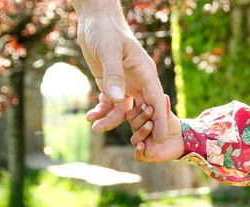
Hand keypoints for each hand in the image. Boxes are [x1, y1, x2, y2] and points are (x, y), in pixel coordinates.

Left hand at [76, 5, 167, 142]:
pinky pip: (110, 103)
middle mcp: (138, 81)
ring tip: (95, 127)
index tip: (159, 139)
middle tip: (129, 143)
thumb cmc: (106, 31)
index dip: (157, 120)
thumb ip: (114, 75)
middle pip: (141, 109)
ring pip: (123, 110)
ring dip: (110, 120)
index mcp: (145, 73)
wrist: (94, 21)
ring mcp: (125, 84)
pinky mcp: (112, 84)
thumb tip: (118, 100)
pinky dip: (101, 111)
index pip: (155, 100)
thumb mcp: (109, 51)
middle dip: (134, 126)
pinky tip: (90, 116)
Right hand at [125, 95, 184, 162]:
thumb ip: (164, 107)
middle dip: (141, 119)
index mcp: (138, 121)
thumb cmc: (171, 125)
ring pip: (134, 139)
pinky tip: (142, 144)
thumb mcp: (167, 115)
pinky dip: (138, 150)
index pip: (131, 116)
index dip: (137, 110)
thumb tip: (165, 96)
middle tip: (150, 111)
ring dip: (141, 132)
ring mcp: (141, 144)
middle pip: (133, 126)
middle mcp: (137, 132)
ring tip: (150, 125)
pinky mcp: (146, 156)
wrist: (181, 139)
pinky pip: (138, 155)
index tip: (146, 104)